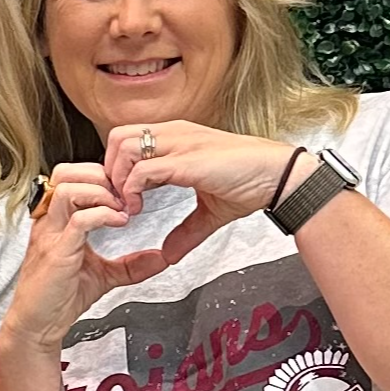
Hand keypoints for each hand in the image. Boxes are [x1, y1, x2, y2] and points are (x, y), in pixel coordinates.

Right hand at [1, 164, 172, 350]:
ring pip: (69, 189)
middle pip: (66, 172)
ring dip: (102, 192)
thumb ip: (130, 265)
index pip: (72, 177)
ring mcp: (50, 234)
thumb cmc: (59, 299)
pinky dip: (103, 215)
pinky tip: (120, 222)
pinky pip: (78, 220)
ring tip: (122, 208)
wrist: (37, 327)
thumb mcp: (103, 276)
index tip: (125, 192)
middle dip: (100, 175)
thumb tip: (160, 258)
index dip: (100, 176)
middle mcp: (50, 222)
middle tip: (124, 194)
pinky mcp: (57, 252)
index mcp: (57, 220)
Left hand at [100, 121, 307, 263]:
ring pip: (124, 147)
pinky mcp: (186, 161)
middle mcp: (174, 136)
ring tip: (129, 204)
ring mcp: (179, 145)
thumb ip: (187, 231)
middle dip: (110, 169)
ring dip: (118, 178)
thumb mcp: (210, 212)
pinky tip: (139, 208)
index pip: (129, 140)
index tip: (124, 198)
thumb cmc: (251, 183)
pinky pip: (143, 169)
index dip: (119, 168)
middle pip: (118, 137)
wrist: (279, 176)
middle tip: (120, 199)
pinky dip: (132, 189)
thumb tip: (169, 254)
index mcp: (178, 139)